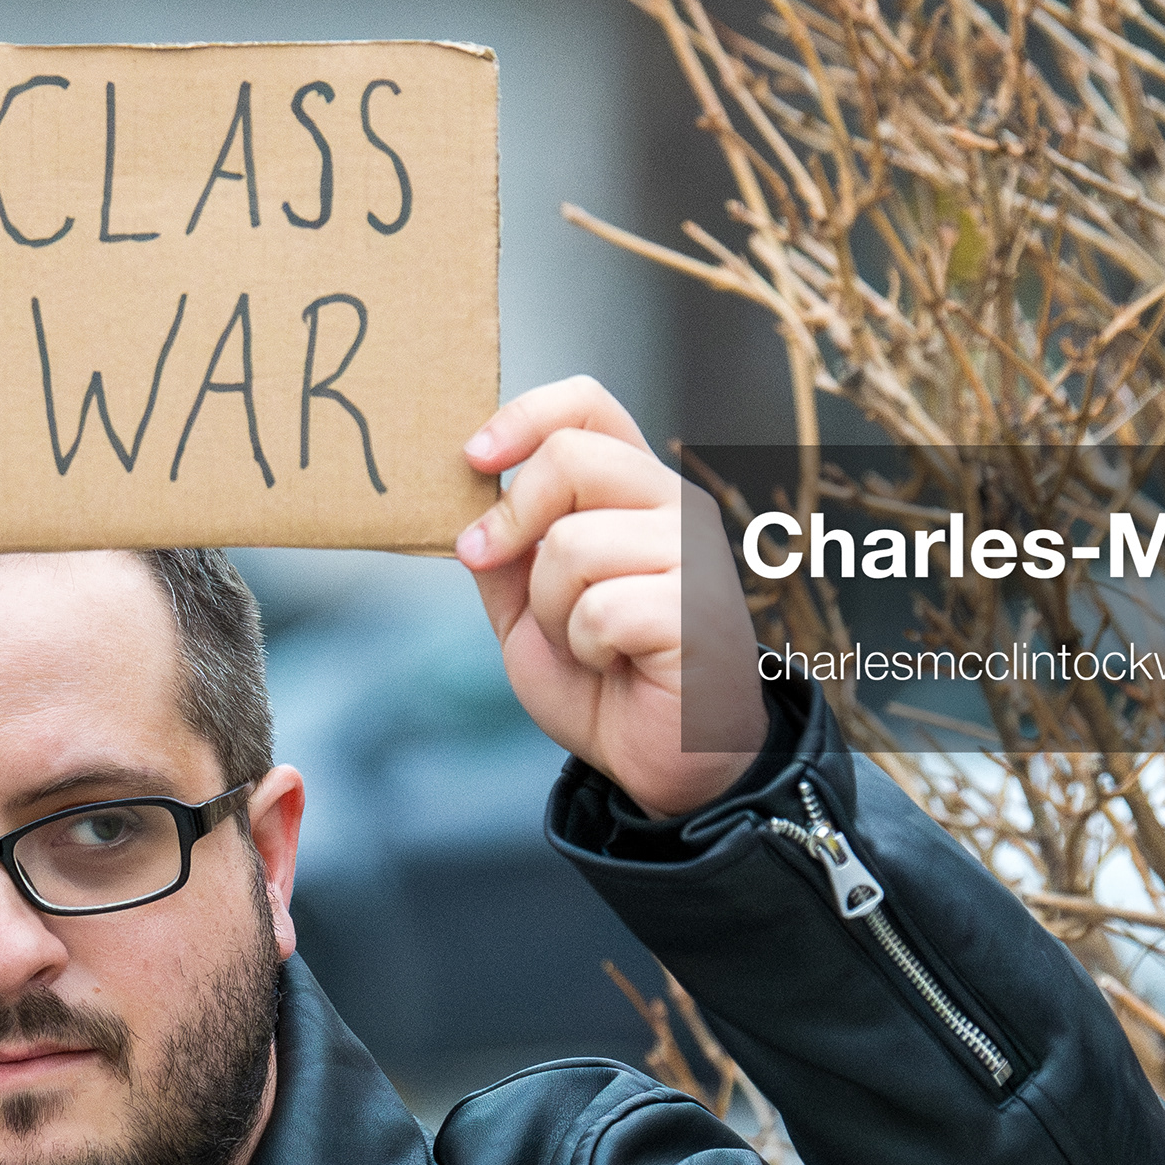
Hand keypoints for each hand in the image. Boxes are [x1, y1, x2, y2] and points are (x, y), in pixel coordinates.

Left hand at [454, 378, 768, 819]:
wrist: (660, 759)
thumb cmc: (601, 676)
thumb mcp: (527, 605)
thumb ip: (504, 550)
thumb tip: (468, 502)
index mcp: (634, 490)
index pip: (588, 405)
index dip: (523, 417)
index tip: (473, 459)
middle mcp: (673, 507)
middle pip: (572, 458)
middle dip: (513, 519)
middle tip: (493, 564)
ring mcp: (693, 556)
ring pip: (574, 543)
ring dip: (550, 607)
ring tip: (583, 639)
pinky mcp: (697, 610)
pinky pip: (600, 609)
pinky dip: (585, 646)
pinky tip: (615, 662)